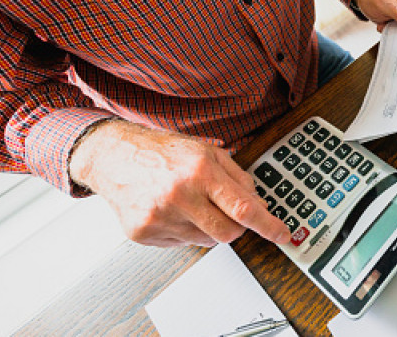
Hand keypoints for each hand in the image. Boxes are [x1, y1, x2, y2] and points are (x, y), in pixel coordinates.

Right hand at [69, 120, 290, 246]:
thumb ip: (238, 178)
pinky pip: (181, 244)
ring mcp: (159, 217)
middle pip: (227, 233)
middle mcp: (179, 195)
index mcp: (199, 171)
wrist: (113, 156)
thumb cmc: (162, 152)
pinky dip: (184, 231)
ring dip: (207, 227)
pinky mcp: (143, 233)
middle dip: (235, 227)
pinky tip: (172, 211)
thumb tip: (260, 205)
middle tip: (226, 212)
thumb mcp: (207, 152)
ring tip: (190, 203)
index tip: (283, 235)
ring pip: (205, 241)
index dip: (267, 225)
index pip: (243, 207)